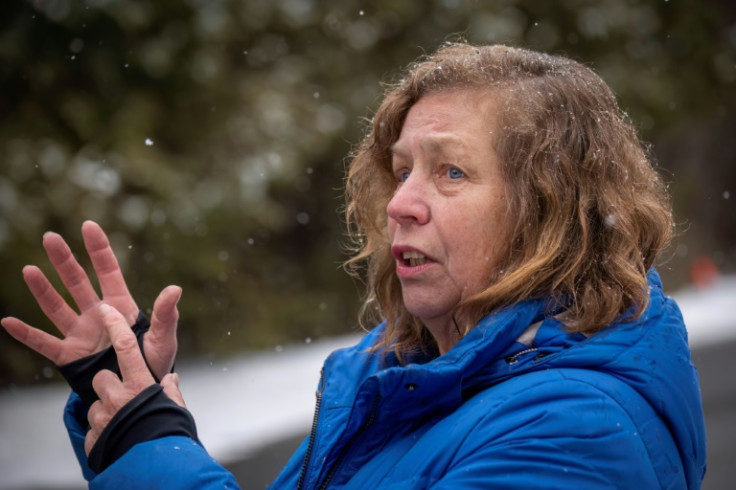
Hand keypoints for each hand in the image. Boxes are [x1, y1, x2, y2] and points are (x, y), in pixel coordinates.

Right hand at [1, 220, 179, 378]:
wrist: (137, 394)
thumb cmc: (154, 363)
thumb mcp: (164, 339)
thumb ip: (167, 315)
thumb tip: (175, 289)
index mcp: (121, 306)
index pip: (108, 271)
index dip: (98, 249)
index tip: (88, 225)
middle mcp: (97, 314)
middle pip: (77, 282)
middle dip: (64, 260)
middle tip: (50, 237)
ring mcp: (81, 333)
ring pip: (57, 307)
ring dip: (42, 289)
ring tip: (29, 270)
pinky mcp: (69, 355)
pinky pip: (43, 343)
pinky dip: (25, 334)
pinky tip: (7, 322)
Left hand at [85, 304, 185, 454]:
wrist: (155, 467)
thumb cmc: (169, 434)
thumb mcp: (175, 407)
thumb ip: (170, 390)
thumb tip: (170, 379)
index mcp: (141, 386)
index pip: (126, 348)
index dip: (116, 326)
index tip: (106, 309)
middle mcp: (118, 397)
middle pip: (101, 378)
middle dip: (108, 384)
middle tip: (121, 396)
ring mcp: (103, 417)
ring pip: (95, 404)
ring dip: (105, 410)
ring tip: (121, 422)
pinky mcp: (93, 436)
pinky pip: (93, 427)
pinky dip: (101, 431)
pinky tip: (115, 437)